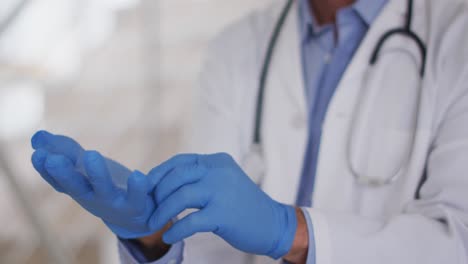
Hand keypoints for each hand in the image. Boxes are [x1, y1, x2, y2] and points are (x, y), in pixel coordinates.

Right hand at [30, 131, 157, 237]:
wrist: (134, 218)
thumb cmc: (104, 188)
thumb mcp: (84, 169)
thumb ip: (64, 151)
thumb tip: (37, 136)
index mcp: (78, 187)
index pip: (57, 179)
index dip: (45, 169)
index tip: (37, 154)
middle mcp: (91, 196)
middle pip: (75, 186)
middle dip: (64, 173)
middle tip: (53, 159)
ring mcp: (113, 202)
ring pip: (104, 189)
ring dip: (97, 174)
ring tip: (92, 154)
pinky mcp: (135, 205)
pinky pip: (136, 198)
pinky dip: (137, 188)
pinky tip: (137, 175)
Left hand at [148, 153, 297, 258]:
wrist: (273, 223)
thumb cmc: (243, 204)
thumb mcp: (225, 180)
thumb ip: (202, 177)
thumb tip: (166, 182)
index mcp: (217, 161)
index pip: (180, 161)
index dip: (159, 173)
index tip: (147, 188)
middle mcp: (219, 172)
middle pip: (176, 177)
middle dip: (157, 194)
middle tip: (150, 208)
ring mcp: (222, 192)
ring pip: (180, 197)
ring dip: (162, 212)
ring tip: (154, 224)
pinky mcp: (223, 215)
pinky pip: (190, 222)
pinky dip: (176, 230)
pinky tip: (170, 237)